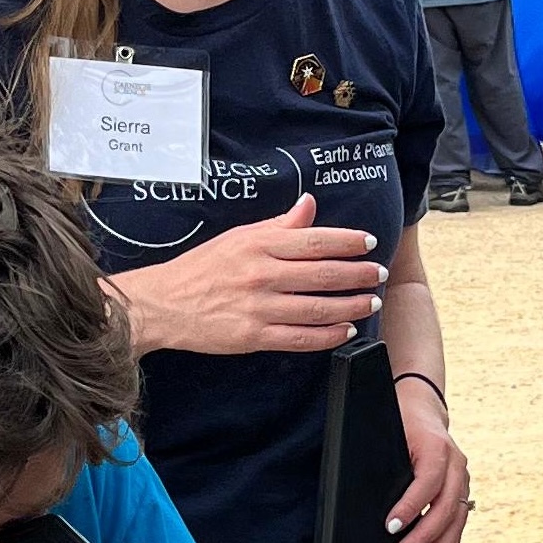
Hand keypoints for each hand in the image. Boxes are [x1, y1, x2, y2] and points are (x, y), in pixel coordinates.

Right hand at [109, 196, 384, 356]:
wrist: (163, 304)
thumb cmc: (202, 268)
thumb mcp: (239, 237)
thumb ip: (279, 226)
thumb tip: (309, 206)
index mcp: (259, 244)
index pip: (315, 240)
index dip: (348, 241)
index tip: (369, 243)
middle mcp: (261, 274)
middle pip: (323, 274)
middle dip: (358, 275)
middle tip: (379, 274)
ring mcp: (259, 307)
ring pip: (318, 308)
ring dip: (352, 306)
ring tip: (372, 302)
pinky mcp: (254, 336)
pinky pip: (301, 337)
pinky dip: (329, 335)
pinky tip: (347, 330)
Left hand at [387, 378, 470, 542]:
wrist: (422, 406)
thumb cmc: (399, 421)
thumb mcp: (389, 435)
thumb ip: (387, 465)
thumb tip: (371, 504)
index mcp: (437, 446)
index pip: (429, 481)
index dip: (411, 506)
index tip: (391, 526)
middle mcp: (456, 464)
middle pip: (446, 506)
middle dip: (424, 537)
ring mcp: (462, 479)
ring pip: (457, 520)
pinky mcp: (462, 491)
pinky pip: (459, 523)